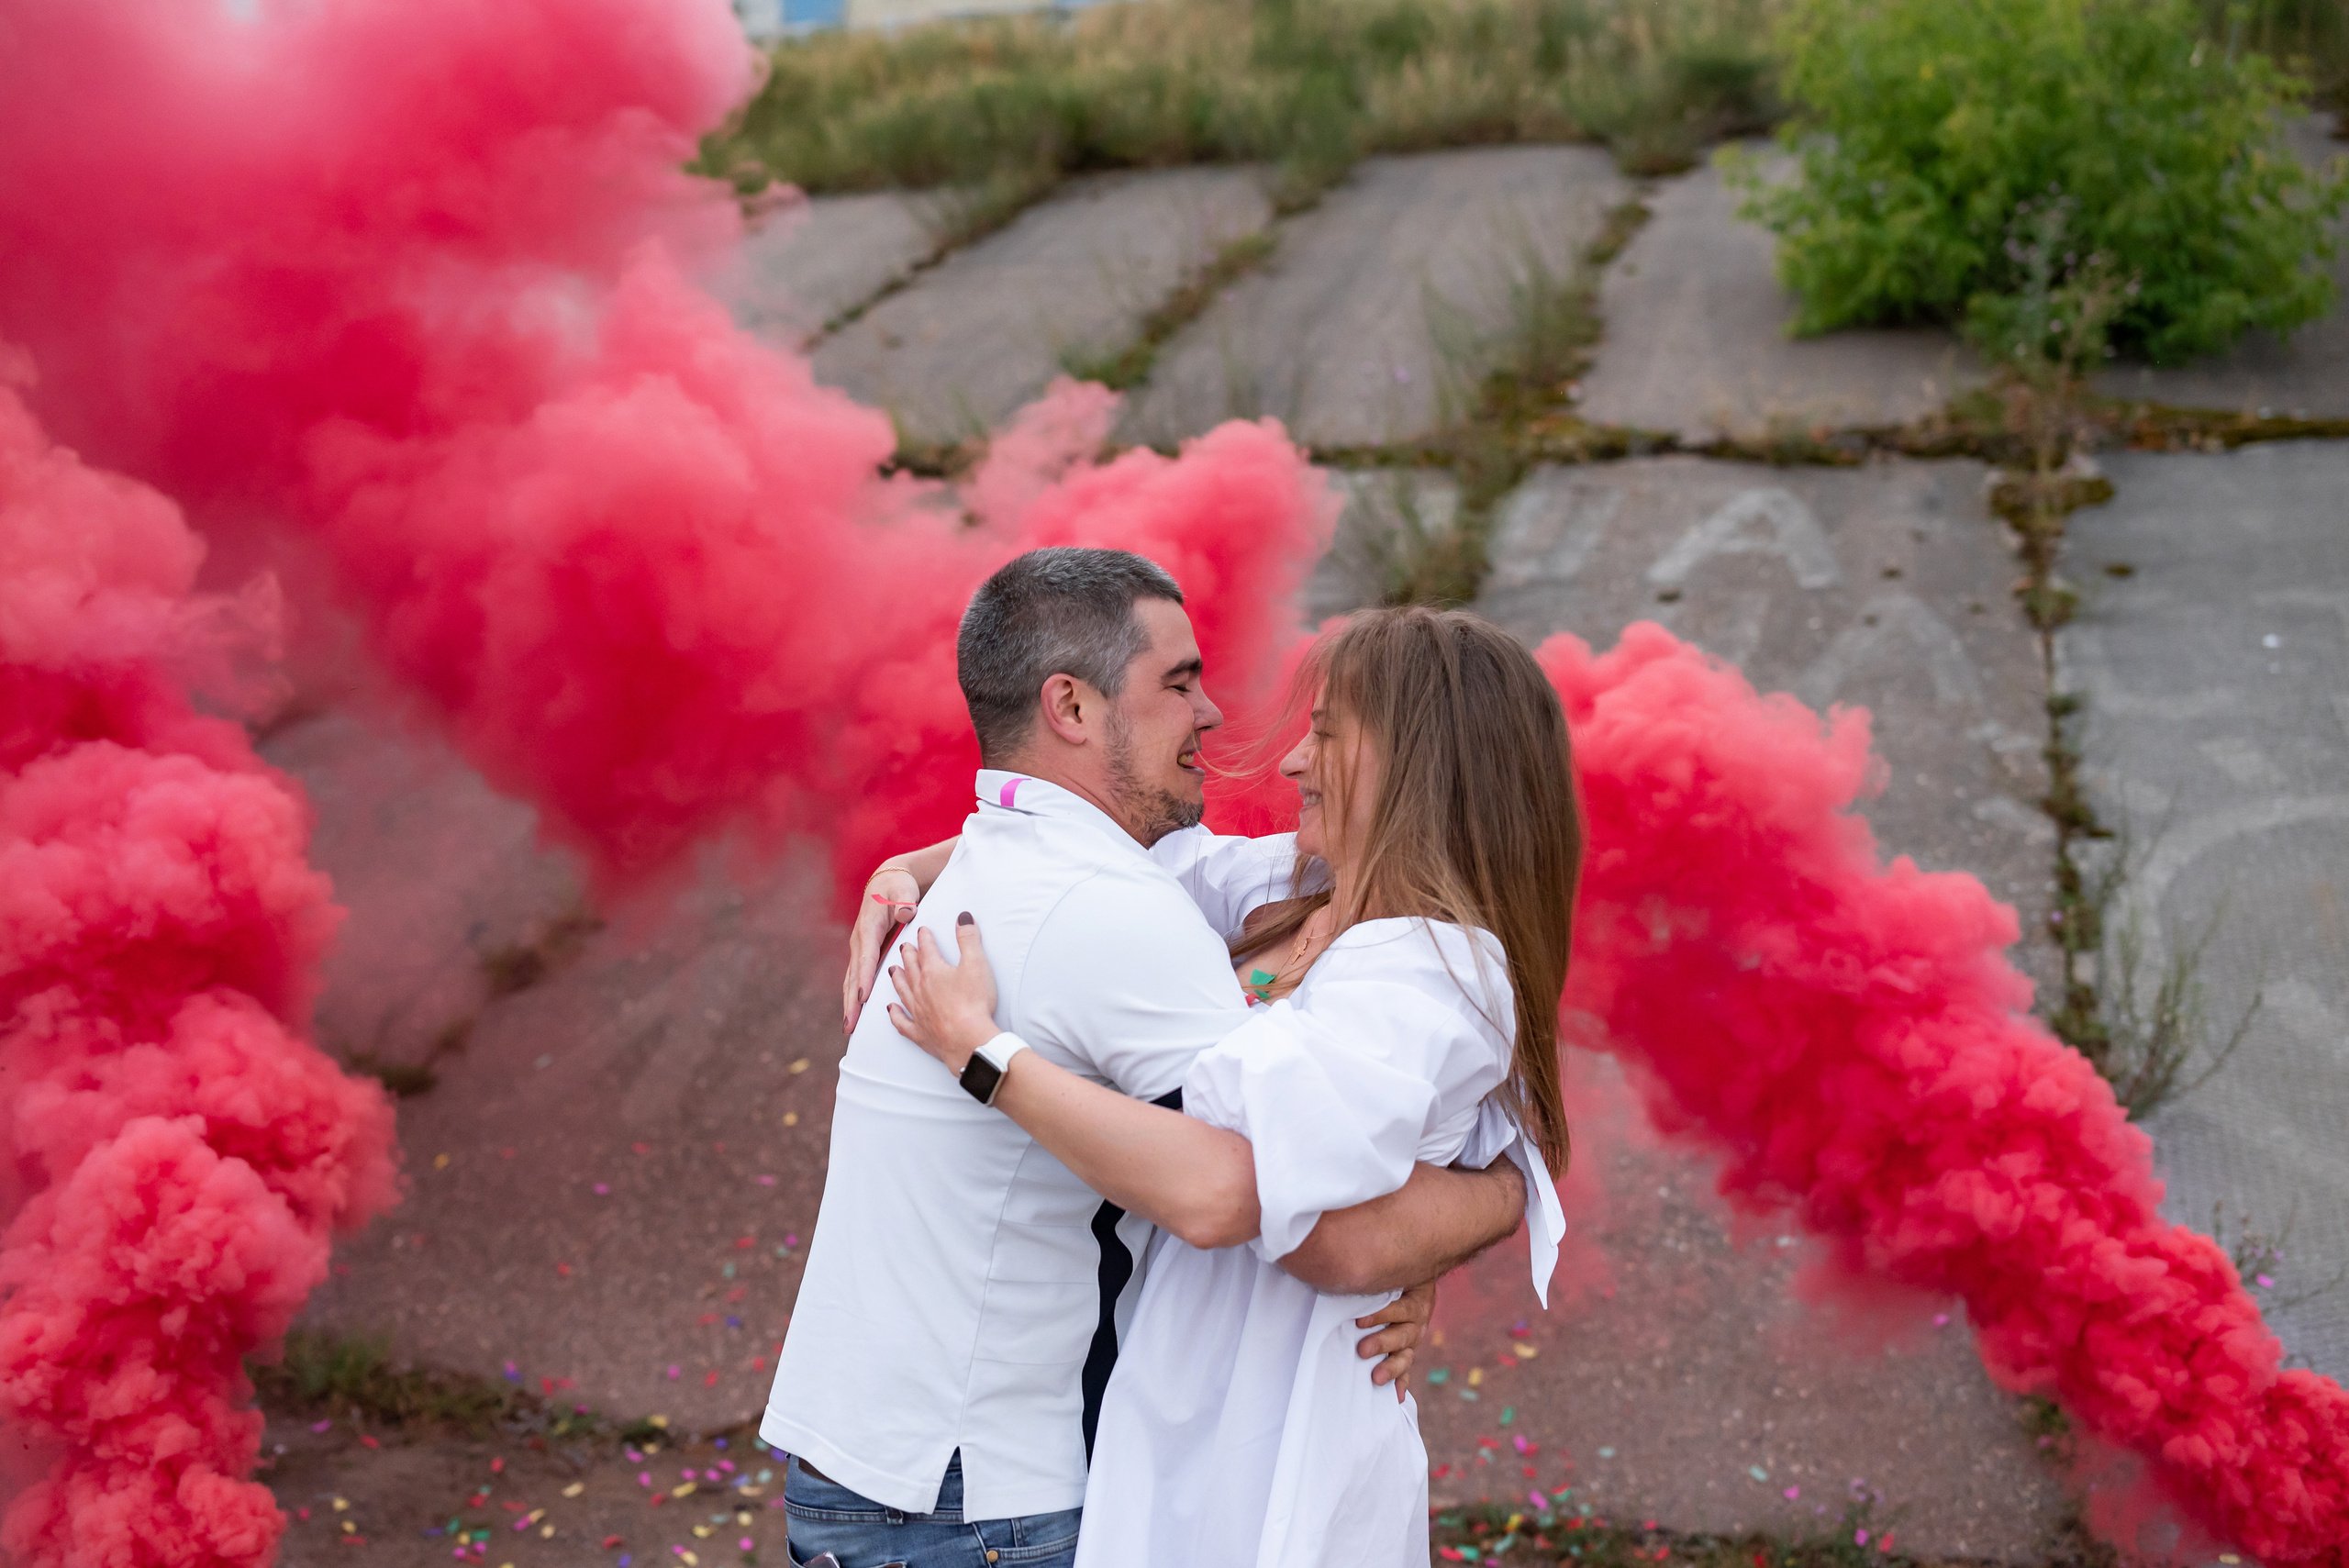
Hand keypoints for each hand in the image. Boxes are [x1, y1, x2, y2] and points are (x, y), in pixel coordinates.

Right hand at [845, 867, 919, 1034]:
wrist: (887, 883)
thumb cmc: (898, 888)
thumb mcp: (903, 891)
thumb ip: (904, 903)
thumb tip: (906, 913)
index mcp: (869, 928)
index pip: (867, 957)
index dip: (864, 978)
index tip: (863, 997)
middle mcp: (860, 941)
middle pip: (854, 975)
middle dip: (851, 1002)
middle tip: (850, 1025)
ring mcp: (860, 949)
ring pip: (852, 980)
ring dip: (850, 1003)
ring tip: (848, 1026)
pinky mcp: (864, 954)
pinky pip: (858, 978)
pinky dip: (854, 996)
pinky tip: (855, 1013)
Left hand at [887, 915, 1001, 1075]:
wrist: (967, 1039)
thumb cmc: (973, 1002)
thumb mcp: (976, 963)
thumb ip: (969, 938)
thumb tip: (963, 916)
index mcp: (933, 971)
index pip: (927, 949)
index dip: (925, 937)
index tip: (922, 930)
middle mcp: (920, 989)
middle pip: (911, 968)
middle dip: (908, 955)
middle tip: (904, 946)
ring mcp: (917, 1012)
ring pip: (903, 991)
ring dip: (897, 979)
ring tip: (893, 970)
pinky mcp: (919, 1033)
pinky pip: (902, 1022)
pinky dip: (895, 1015)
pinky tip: (890, 1010)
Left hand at [1356, 1279, 1434, 1403]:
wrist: (1411, 1285)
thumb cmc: (1390, 1278)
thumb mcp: (1387, 1274)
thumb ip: (1371, 1276)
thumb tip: (1338, 1269)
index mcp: (1413, 1299)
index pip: (1400, 1307)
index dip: (1382, 1314)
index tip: (1359, 1320)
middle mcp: (1416, 1321)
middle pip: (1403, 1334)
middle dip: (1382, 1343)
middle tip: (1362, 1350)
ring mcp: (1412, 1340)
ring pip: (1406, 1355)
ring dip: (1391, 1367)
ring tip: (1376, 1378)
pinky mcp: (1407, 1354)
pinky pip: (1406, 1372)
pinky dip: (1400, 1384)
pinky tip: (1395, 1397)